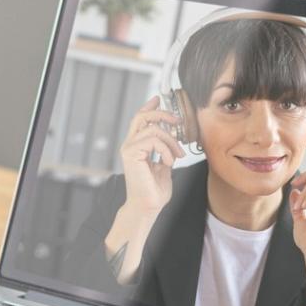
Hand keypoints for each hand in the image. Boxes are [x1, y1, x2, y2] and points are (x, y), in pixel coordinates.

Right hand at [118, 96, 184, 214]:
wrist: (148, 206)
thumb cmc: (154, 191)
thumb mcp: (164, 167)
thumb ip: (164, 152)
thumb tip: (172, 140)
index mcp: (136, 147)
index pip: (140, 120)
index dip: (149, 107)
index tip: (158, 99)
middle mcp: (129, 145)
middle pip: (142, 117)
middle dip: (162, 114)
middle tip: (177, 121)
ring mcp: (128, 149)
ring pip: (153, 129)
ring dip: (170, 141)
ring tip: (176, 155)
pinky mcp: (131, 154)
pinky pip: (153, 139)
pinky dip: (165, 149)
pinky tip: (169, 162)